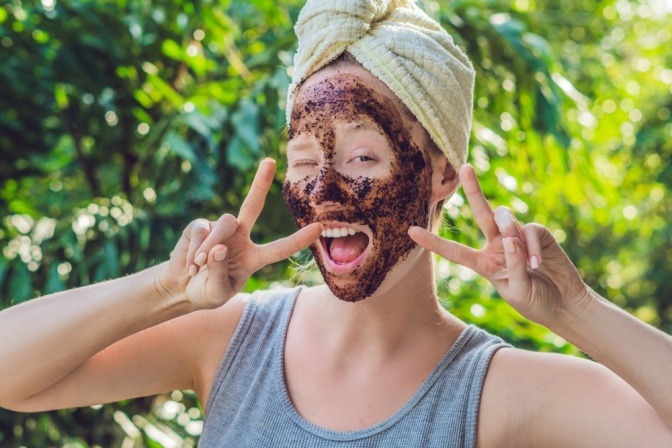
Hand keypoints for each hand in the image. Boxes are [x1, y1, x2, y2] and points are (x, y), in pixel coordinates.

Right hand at [156, 158, 321, 308]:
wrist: (181, 288)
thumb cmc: (206, 292)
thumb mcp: (217, 291)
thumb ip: (220, 272)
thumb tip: (219, 247)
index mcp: (254, 257)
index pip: (280, 248)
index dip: (299, 239)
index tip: (319, 228)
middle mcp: (240, 237)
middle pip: (253, 206)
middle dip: (260, 183)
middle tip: (270, 161)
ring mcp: (221, 229)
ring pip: (225, 223)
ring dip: (211, 246)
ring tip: (199, 267)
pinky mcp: (200, 226)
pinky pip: (201, 231)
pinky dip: (195, 250)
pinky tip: (190, 264)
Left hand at [409, 164, 590, 326]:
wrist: (565, 304)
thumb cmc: (537, 302)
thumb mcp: (518, 290)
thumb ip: (513, 264)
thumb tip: (511, 236)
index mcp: (483, 264)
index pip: (454, 251)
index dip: (433, 241)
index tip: (411, 231)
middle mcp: (498, 246)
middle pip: (482, 213)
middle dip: (474, 189)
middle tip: (464, 167)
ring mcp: (518, 237)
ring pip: (506, 219)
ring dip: (510, 229)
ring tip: (524, 257)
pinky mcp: (538, 234)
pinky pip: (530, 230)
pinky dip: (531, 246)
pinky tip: (537, 263)